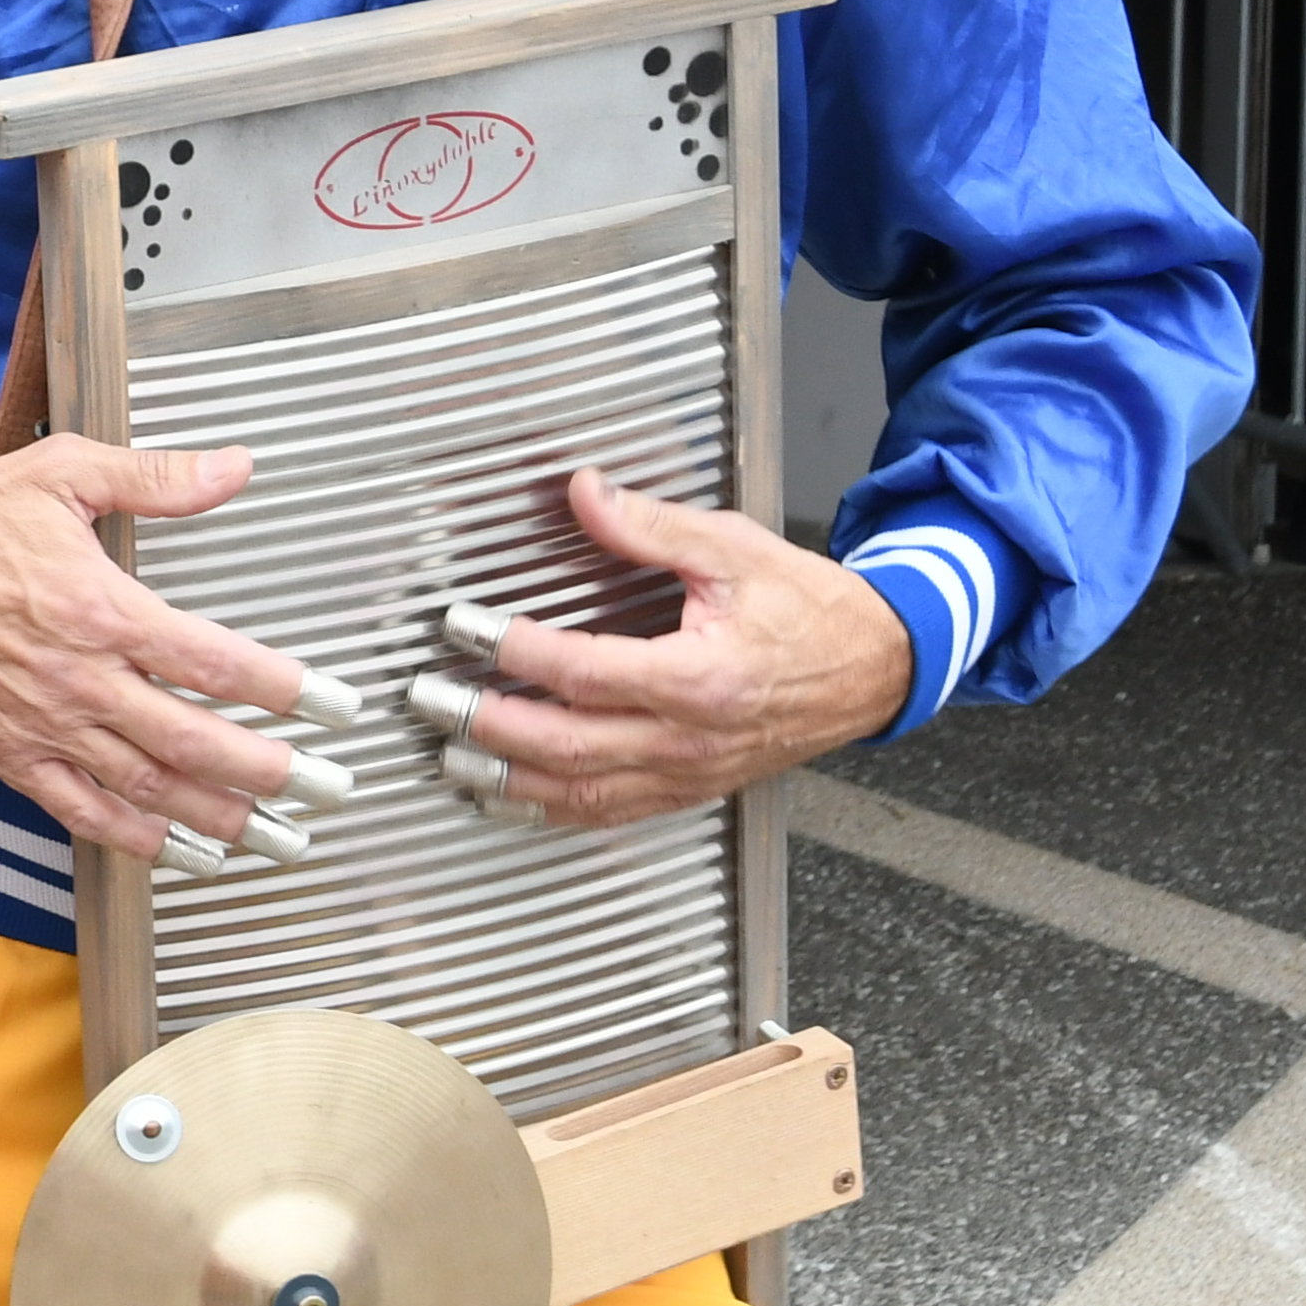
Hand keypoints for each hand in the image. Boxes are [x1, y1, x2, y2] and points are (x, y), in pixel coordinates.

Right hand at [0, 442, 311, 853]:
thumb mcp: (63, 473)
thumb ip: (156, 478)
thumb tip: (234, 468)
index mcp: (102, 608)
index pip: (216, 662)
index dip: (286, 690)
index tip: (336, 708)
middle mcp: (80, 678)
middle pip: (194, 741)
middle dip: (271, 771)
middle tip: (328, 788)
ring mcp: (44, 725)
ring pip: (147, 788)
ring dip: (218, 818)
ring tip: (277, 836)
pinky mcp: (11, 754)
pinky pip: (81, 811)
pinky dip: (136, 837)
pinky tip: (182, 852)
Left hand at [446, 470, 913, 828]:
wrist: (876, 667)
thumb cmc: (811, 610)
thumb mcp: (733, 550)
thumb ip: (650, 527)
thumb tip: (585, 494)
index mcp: (700, 676)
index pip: (583, 671)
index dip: (513, 650)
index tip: (463, 626)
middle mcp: (690, 736)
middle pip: (568, 743)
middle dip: (488, 723)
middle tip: (430, 700)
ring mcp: (690, 773)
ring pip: (583, 791)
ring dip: (509, 780)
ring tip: (451, 757)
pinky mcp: (691, 789)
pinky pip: (612, 812)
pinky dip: (553, 811)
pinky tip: (511, 797)